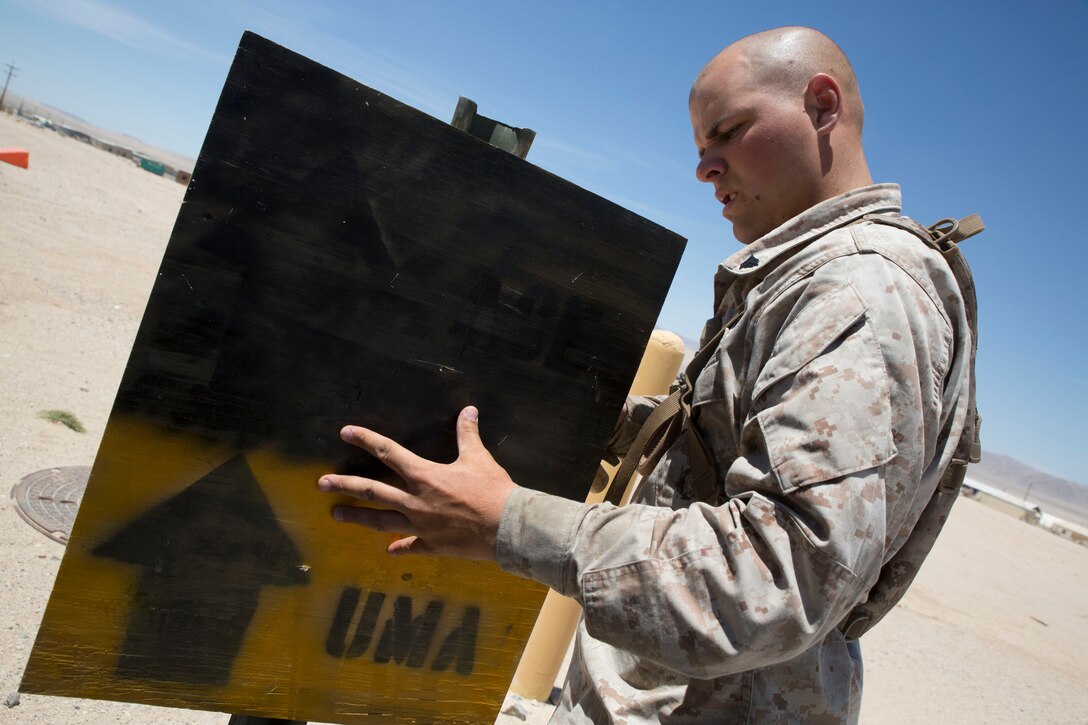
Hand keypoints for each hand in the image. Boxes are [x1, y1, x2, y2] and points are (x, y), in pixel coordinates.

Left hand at [317, 406, 515, 559]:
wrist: (506, 528)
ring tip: (336, 515)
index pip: (388, 453)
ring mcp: (420, 526)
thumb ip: (468, 434)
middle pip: (373, 491)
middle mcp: (415, 501)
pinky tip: (389, 551)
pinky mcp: (432, 545)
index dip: (366, 440)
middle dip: (345, 485)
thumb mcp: (478, 458)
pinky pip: (409, 547)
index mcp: (424, 476)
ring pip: (381, 521)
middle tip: (321, 483)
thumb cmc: (493, 490)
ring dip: (357, 517)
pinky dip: (399, 547)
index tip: (346, 432)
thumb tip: (468, 411)